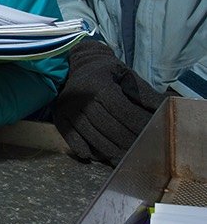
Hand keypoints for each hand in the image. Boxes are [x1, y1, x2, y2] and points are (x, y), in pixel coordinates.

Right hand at [54, 40, 167, 165]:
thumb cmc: (107, 73)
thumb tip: (164, 110)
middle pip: (107, 125)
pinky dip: (80, 146)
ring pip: (90, 134)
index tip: (151, 136)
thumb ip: (145, 94)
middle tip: (141, 152)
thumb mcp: (128, 76)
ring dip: (108, 149)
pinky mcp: (58, 115)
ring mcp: (67, 107)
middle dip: (126, 141)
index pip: (121, 109)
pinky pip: (69, 135)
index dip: (137, 124)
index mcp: (99, 83)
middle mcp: (80, 96)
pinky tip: (92, 156)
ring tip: (123, 159)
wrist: (78, 65)